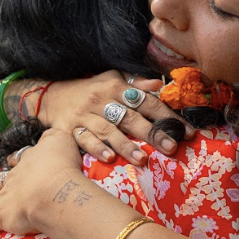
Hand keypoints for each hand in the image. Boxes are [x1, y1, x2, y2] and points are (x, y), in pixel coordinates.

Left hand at [0, 128, 81, 238]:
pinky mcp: (2, 218)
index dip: (15, 161)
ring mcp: (5, 199)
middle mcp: (13, 180)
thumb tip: (49, 136)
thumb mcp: (61, 141)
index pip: (18, 160)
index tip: (11, 161)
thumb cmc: (61, 165)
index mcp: (28, 162)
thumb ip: (54, 137)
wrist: (53, 189)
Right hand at [37, 71, 182, 164]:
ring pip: (108, 130)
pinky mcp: (70, 129)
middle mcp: (101, 100)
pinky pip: (83, 139)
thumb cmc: (90, 90)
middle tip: (171, 147)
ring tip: (143, 158)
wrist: (51, 95)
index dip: (167, 116)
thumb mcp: (112, 79)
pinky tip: (108, 158)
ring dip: (126, 145)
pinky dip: (96, 148)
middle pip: (130, 117)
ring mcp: (85, 116)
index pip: (147, 101)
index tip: (187, 132)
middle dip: (152, 133)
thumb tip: (160, 83)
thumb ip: (136, 83)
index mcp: (116, 88)